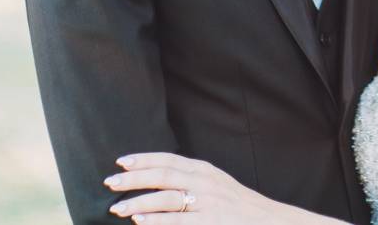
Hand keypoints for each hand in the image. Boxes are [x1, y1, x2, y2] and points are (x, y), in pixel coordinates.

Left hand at [103, 152, 276, 223]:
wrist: (267, 220)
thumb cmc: (237, 204)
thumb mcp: (216, 183)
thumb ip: (192, 178)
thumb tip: (159, 178)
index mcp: (204, 169)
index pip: (168, 159)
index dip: (144, 159)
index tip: (121, 161)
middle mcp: (204, 182)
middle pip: (163, 175)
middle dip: (133, 178)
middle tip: (109, 182)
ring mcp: (207, 202)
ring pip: (166, 198)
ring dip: (138, 202)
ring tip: (116, 208)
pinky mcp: (210, 222)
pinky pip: (177, 221)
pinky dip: (156, 220)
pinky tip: (139, 221)